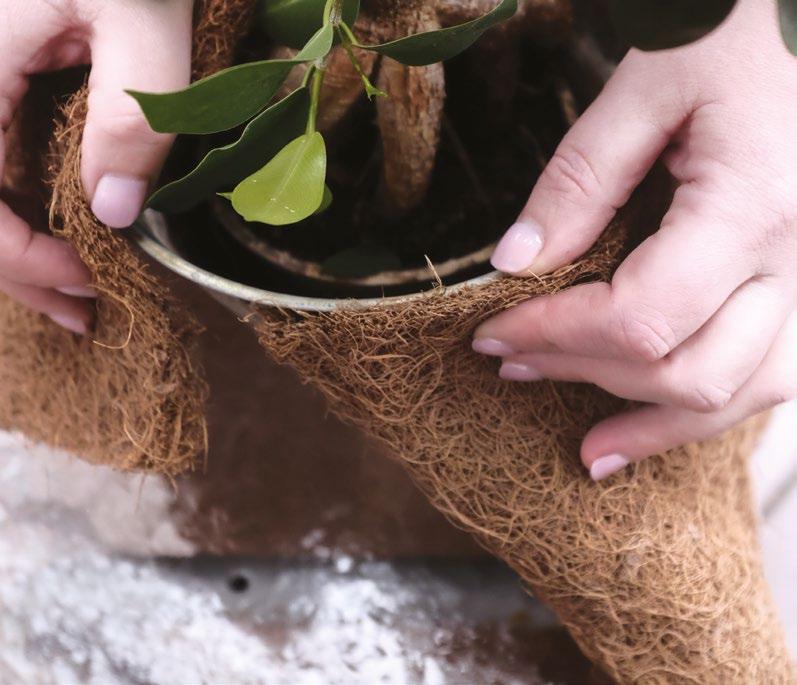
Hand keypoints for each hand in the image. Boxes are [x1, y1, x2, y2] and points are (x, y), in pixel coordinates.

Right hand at [0, 0, 191, 332]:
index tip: (88, 282)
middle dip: (17, 269)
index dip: (19, 259)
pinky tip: (56, 231)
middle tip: (84, 311)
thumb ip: (131, 115)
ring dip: (13, 249)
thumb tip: (115, 212)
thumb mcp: (143, 16)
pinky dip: (16, 209)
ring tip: (71, 290)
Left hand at [473, 0, 796, 480]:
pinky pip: (770, 374)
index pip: (638, 318)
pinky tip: (656, 422)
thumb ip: (579, 180)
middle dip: (585, 375)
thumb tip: (516, 263)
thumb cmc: (737, 27)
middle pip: (685, 371)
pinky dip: (708, 408)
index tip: (492, 333)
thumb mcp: (648, 85)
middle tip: (510, 365)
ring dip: (654, 423)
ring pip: (741, 394)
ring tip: (588, 446)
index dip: (555, 336)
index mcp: (752, 207)